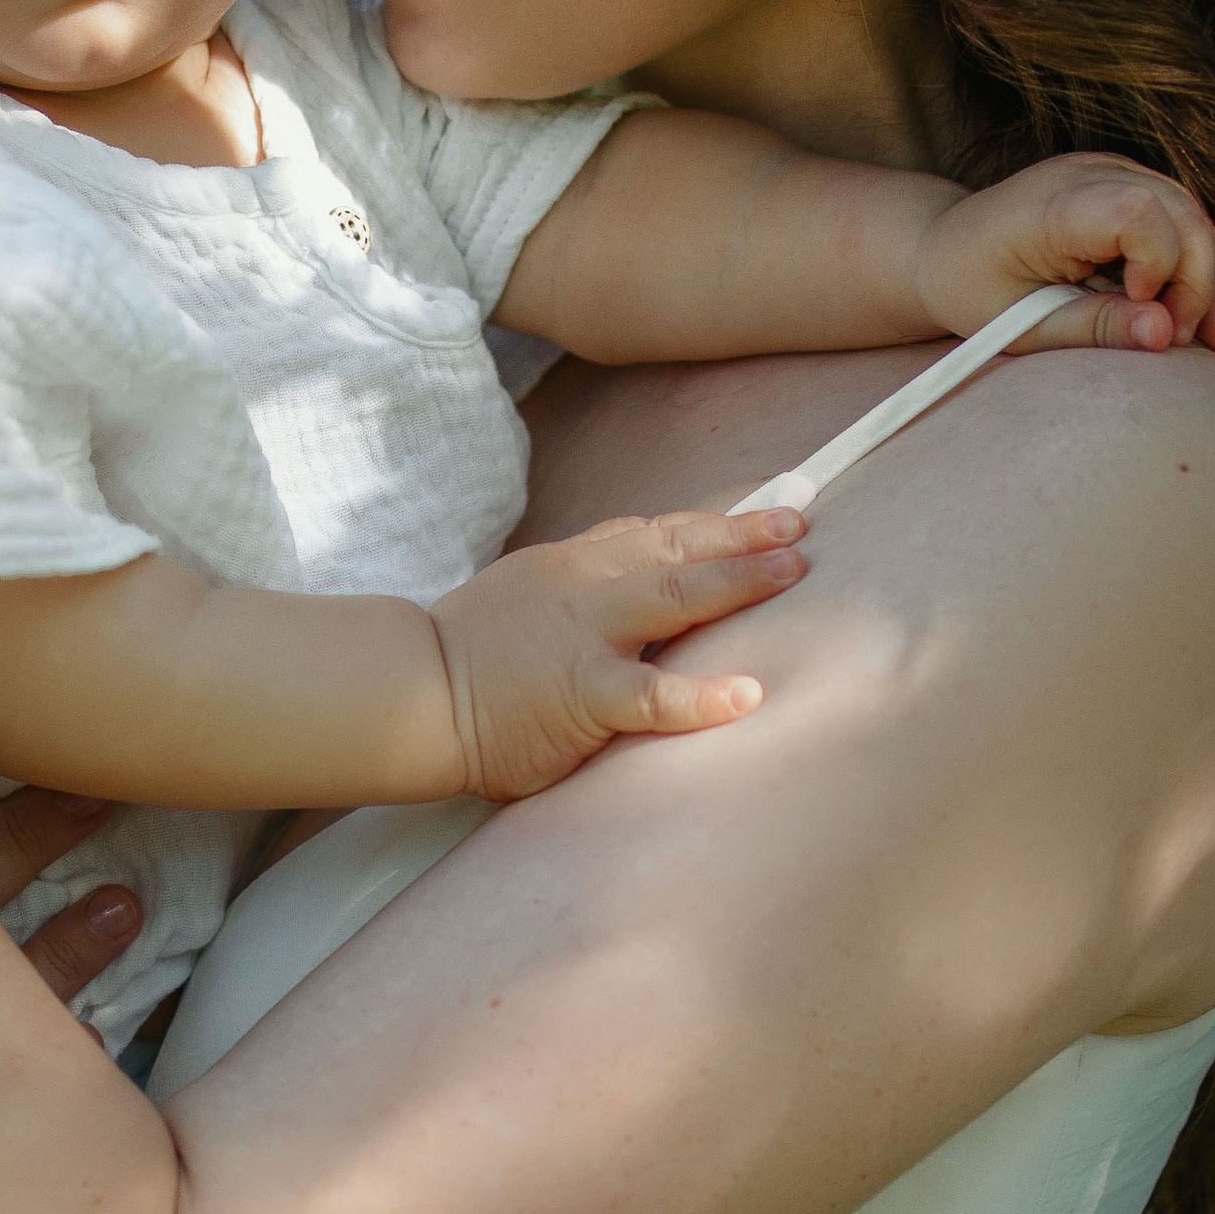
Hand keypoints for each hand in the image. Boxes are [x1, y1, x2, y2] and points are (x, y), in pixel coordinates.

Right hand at [430, 508, 807, 800]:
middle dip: (743, 540)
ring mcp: (586, 639)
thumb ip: (588, 583)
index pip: (659, 533)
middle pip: (677, 551)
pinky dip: (701, 695)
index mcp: (576, 565)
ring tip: (792, 573)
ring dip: (737, 582)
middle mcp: (588, 589)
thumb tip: (645, 579)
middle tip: (799, 531)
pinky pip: (651, 695)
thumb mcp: (530, 592)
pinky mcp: (582, 695)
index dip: (718, 525)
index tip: (773, 518)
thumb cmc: (472, 652)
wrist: (415, 691)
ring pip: (673, 600)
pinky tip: (747, 694)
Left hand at [915, 152, 1214, 353]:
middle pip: (1179, 212)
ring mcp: (1112, 171)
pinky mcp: (1127, 183)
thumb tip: (1165, 335)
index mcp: (1050, 204)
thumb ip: (1092, 327)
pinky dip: (1199, 266)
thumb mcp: (1021, 323)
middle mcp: (1088, 173)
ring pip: (1193, 215)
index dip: (1158, 261)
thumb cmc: (973, 288)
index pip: (1134, 211)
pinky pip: (1182, 219)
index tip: (1142, 306)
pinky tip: (1203, 316)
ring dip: (1212, 278)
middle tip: (1190, 342)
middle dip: (1199, 282)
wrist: (945, 247)